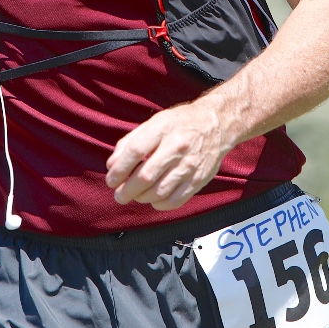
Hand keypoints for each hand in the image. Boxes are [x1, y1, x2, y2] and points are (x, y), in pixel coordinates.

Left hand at [105, 100, 235, 210]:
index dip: (119, 170)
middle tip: (119, 195)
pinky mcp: (199, 179)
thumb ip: (130, 142)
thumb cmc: (180, 124)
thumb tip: (112, 165)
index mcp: (163, 129)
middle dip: (127, 191)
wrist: (217, 124)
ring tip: (136, 196)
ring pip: (159, 192)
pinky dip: (160, 204)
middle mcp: (177, 147)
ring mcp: (190, 164)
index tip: (111, 180)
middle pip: (146, 176)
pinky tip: (154, 199)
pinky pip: (175, 200)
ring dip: (142, 198)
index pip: (135, 152)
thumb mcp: (154, 123)